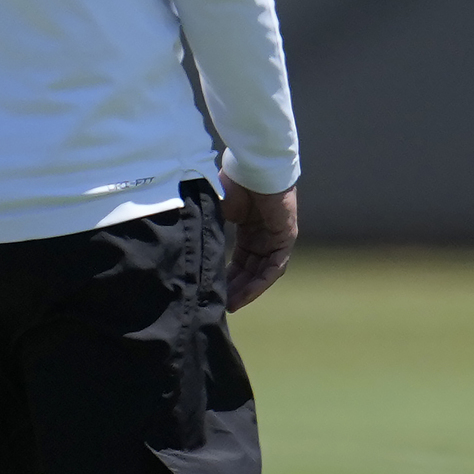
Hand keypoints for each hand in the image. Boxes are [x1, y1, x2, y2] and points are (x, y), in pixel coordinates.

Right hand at [220, 181, 297, 311]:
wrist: (252, 168)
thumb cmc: (232, 183)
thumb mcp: (215, 212)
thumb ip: (207, 229)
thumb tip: (187, 248)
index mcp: (248, 229)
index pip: (239, 260)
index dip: (226, 277)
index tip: (214, 293)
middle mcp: (263, 236)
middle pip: (250, 270)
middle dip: (235, 288)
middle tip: (220, 305)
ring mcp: (276, 237)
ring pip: (262, 272)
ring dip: (247, 290)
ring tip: (231, 305)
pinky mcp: (286, 237)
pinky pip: (275, 267)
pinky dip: (261, 282)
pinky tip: (246, 294)